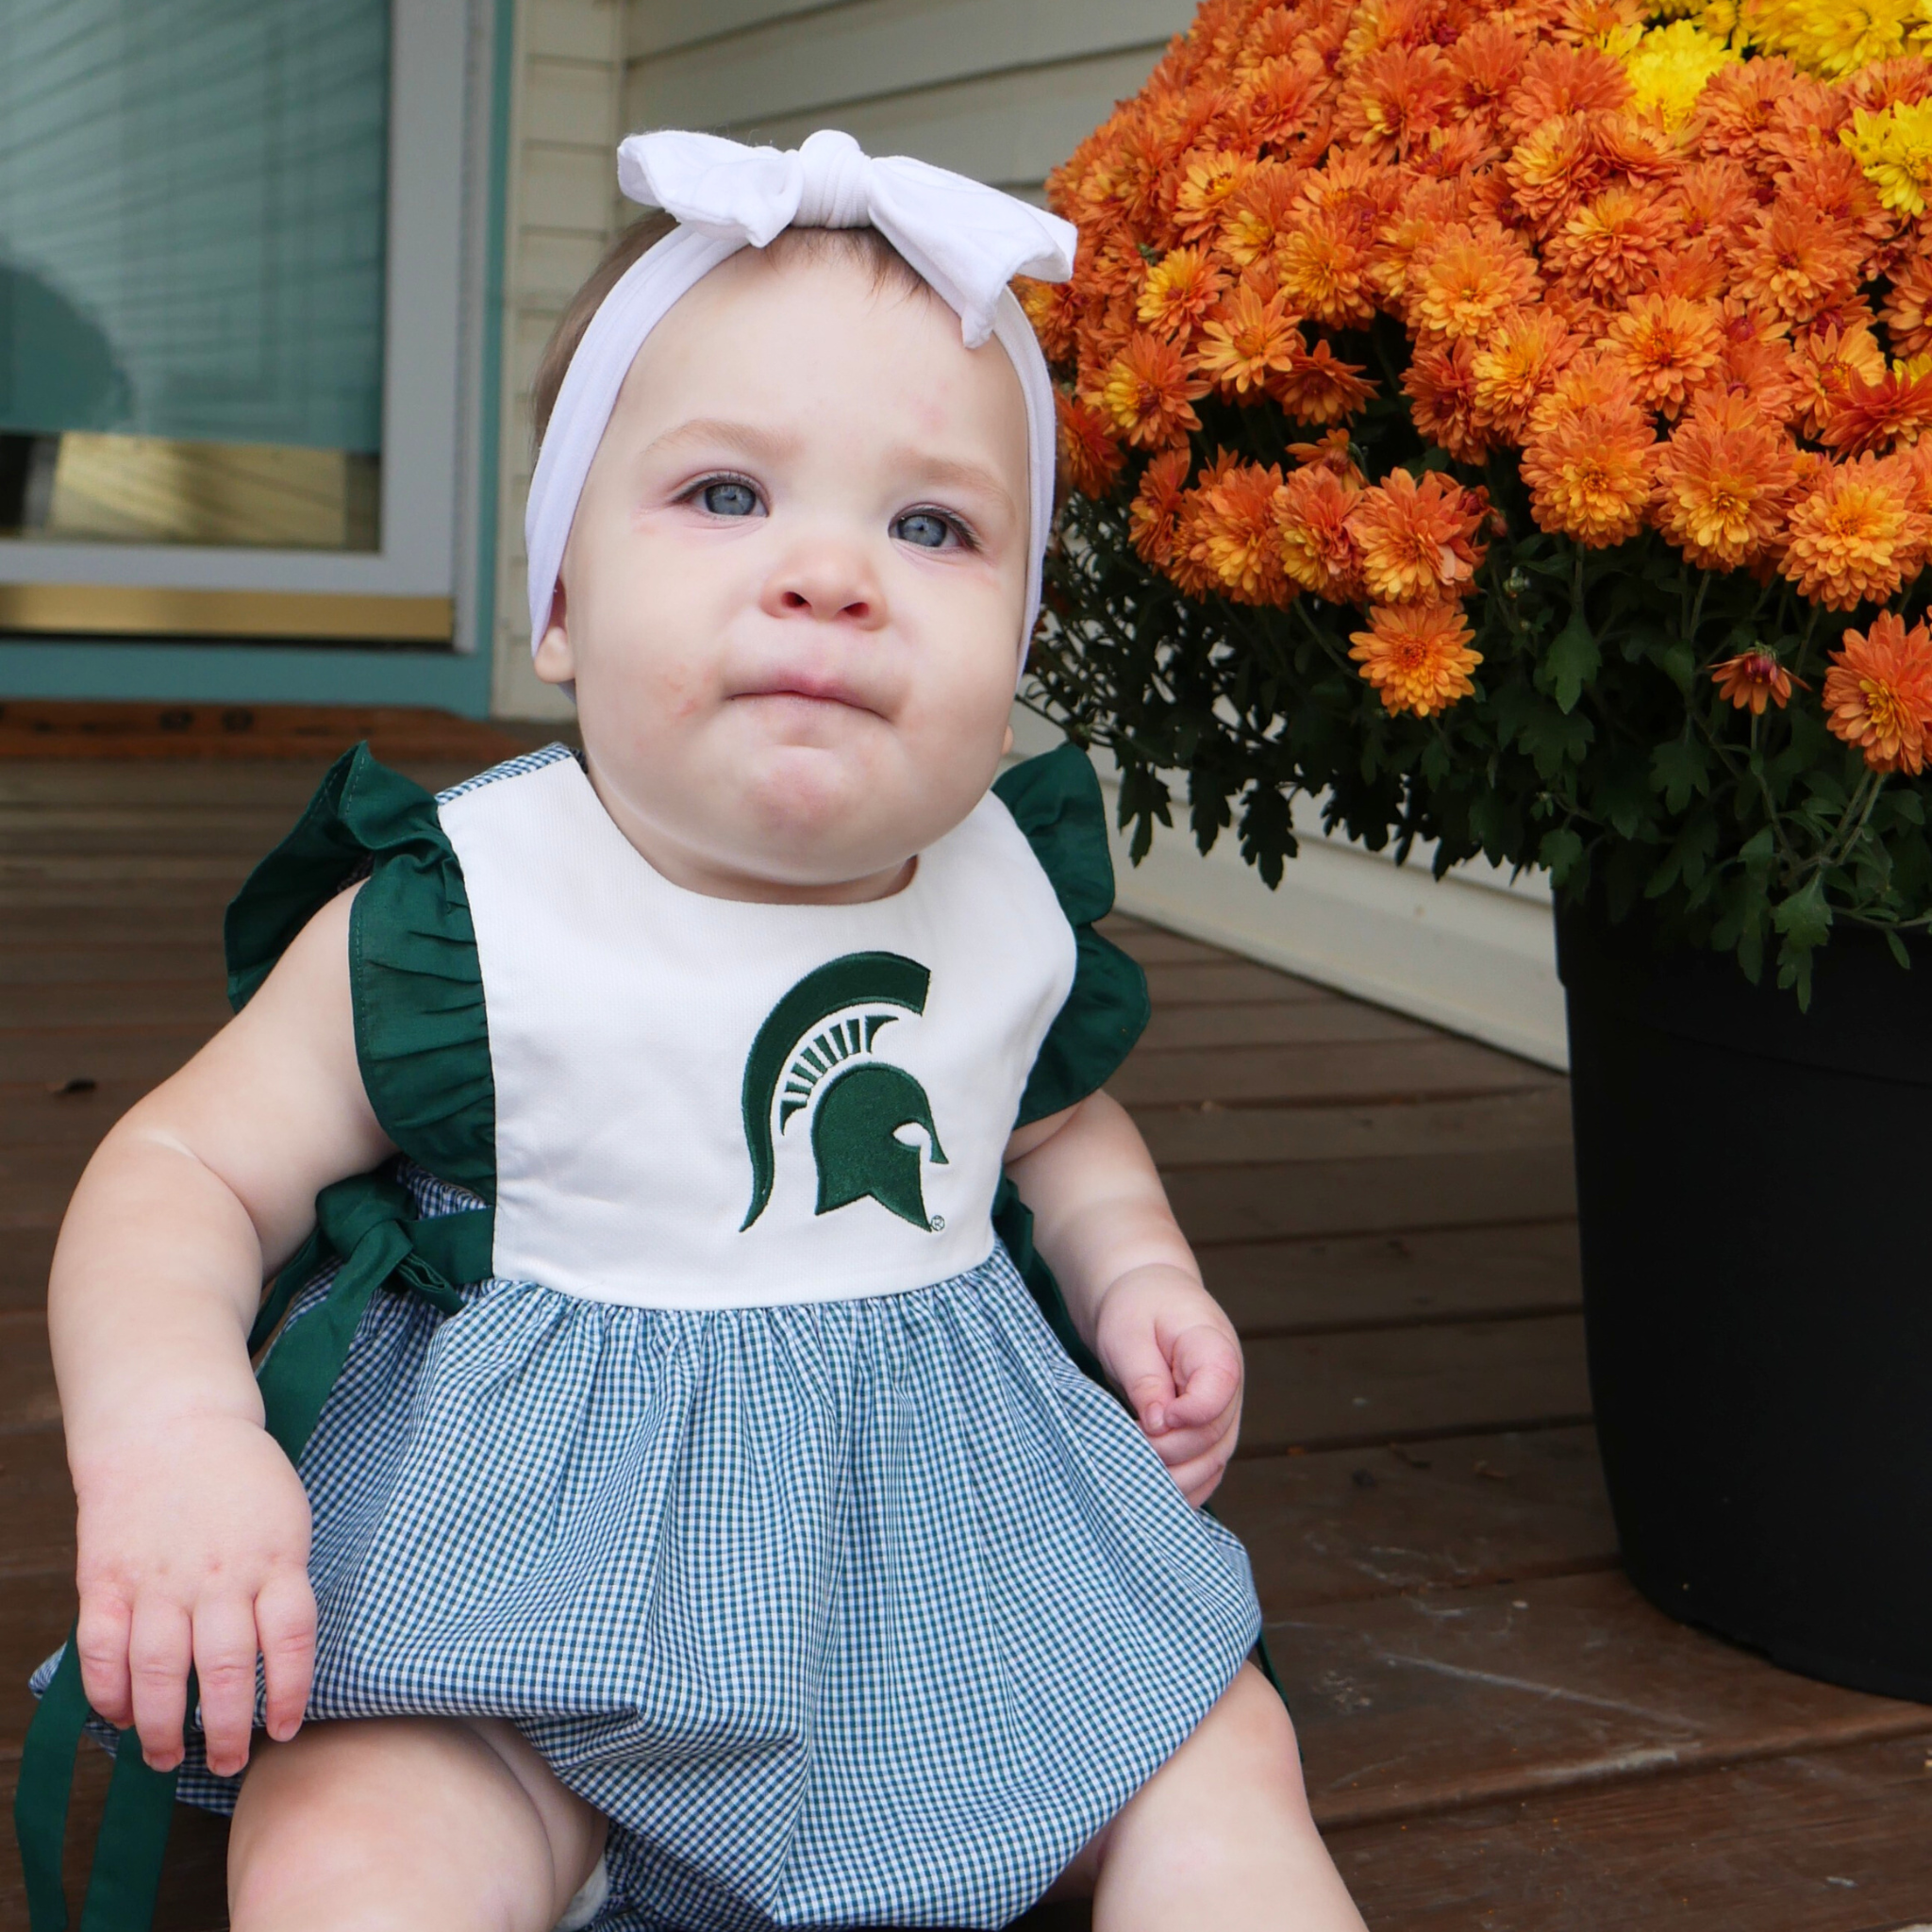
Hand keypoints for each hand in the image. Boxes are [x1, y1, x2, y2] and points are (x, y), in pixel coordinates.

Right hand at [70, 1412, 314, 1776]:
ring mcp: (159, 1579)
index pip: (291, 1640)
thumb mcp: (286, 1520)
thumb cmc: (240, 1478)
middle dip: (225, 1730)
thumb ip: (281, 1584)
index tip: (284, 1728)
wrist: (171, 1424)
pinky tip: (120, 1717)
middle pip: (223, 1669)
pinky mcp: (107, 1579)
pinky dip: (109, 1692)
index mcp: (274, 1558)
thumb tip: (278, 1657)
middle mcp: (217, 1575)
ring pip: (159, 1671)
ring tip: (167, 1758)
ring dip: (162, 1727)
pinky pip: (103, 1650)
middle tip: (228, 1763)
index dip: (289, 1691)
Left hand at [1092, 1264, 1242, 1505]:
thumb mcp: (1128, 1333)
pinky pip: (1206, 1471)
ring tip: (1132, 1475)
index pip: (1219, 1390)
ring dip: (1175, 1478)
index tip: (1151, 1419)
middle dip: (1168, 1450)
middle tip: (1126, 1446)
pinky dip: (1183, 1488)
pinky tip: (1152, 1493)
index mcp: (1214, 1347)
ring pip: (1213, 1461)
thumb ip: (1145, 1377)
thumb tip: (1157, 1424)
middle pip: (1213, 1435)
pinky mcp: (1210, 1433)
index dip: (1189, 1414)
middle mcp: (1229, 1386)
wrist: (1147, 1300)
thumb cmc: (1136, 1310)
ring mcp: (1224, 1413)